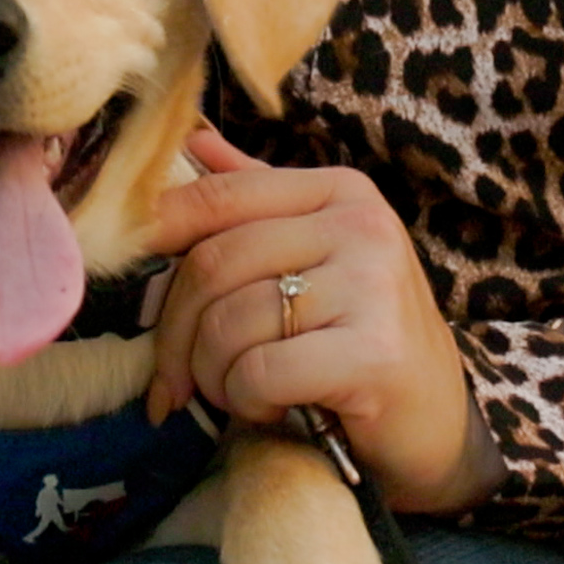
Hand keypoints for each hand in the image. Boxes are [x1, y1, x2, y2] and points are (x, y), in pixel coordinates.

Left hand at [145, 126, 503, 513]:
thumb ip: (257, 198)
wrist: (436, 424)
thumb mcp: (316, 257)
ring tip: (238, 394)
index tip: (127, 288)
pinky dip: (248, 403)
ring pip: (229, 323)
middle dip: (177, 334)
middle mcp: (360, 224)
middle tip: (176, 381)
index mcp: (339, 190)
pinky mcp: (372, 354)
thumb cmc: (360, 339)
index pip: (216, 197)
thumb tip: (192, 140)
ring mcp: (372, 286)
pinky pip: (260, 373)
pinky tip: (274, 410)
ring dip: (212, 376)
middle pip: (212, 263)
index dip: (155, 240)